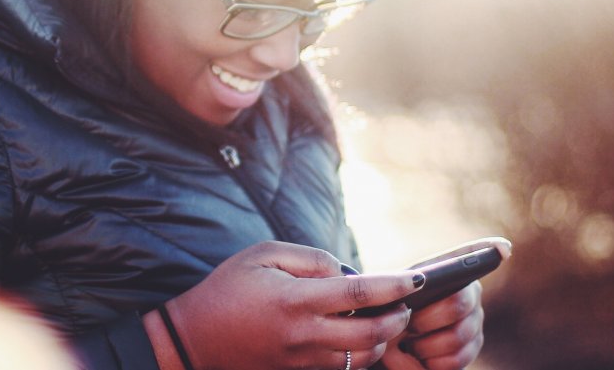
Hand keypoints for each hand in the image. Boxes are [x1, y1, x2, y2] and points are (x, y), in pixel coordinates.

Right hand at [149, 241, 425, 369]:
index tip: (418, 279)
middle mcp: (303, 334)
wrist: (195, 338)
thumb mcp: (263, 255)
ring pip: (362, 357)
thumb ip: (310, 259)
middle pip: (371, 333)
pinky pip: (343, 368)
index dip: (395, 286)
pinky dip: (361, 353)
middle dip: (398, 318)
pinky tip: (361, 336)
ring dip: (383, 339)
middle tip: (405, 303)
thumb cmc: (229, 288)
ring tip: (386, 319)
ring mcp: (302, 359)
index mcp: (295, 299)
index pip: (360, 292)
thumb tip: (347, 272)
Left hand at [380, 238, 510, 369]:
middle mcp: (469, 292)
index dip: (489, 249)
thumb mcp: (386, 295)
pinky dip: (432, 361)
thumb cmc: (386, 310)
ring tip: (408, 343)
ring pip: (458, 336)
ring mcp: (474, 320)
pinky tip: (420, 356)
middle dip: (427, 319)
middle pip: (458, 303)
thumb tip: (422, 279)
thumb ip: (404, 284)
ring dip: (425, 344)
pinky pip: (456, 359)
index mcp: (448, 271)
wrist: (382, 339)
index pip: (470, 256)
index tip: (502, 248)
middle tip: (407, 325)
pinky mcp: (472, 348)